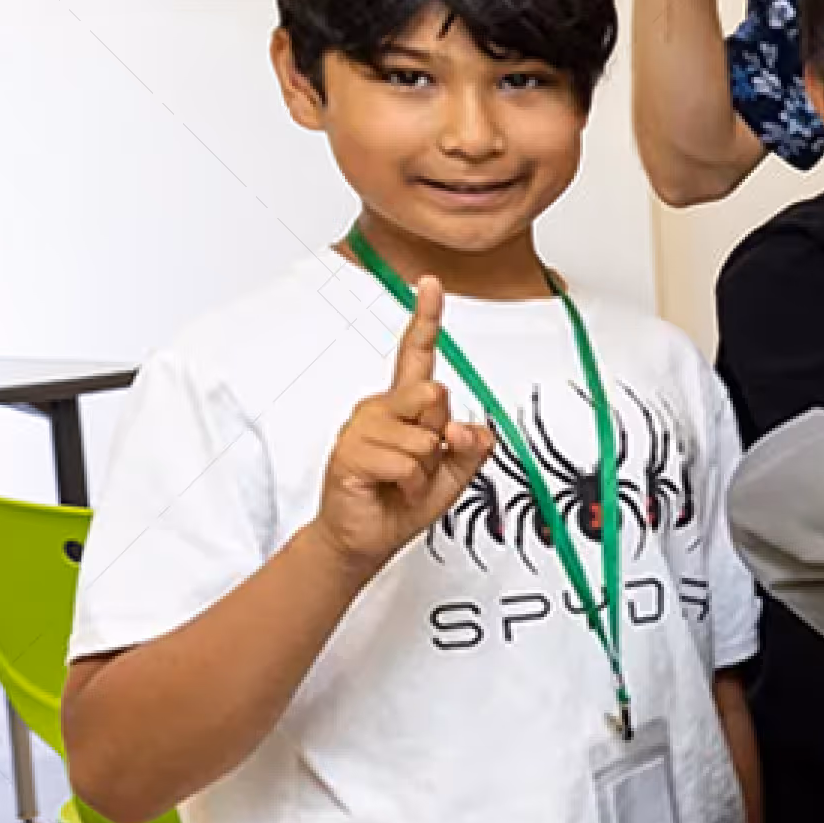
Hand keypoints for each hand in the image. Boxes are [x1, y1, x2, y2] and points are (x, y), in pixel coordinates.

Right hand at [315, 281, 496, 577]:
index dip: (426, 317)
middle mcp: (381, 408)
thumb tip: (467, 427)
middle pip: (434, 394)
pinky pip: (406, 462)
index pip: (417, 353)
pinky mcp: (349, 453)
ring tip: (402, 480)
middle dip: (440, 436)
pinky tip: (390, 487)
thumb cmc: (404, 500)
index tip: (430, 284)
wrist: (368, 538)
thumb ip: (474, 445)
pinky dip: (410, 482)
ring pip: (423, 436)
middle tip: (421, 464)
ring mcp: (362, 428)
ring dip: (425, 469)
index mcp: (406, 404)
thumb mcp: (457, 472)